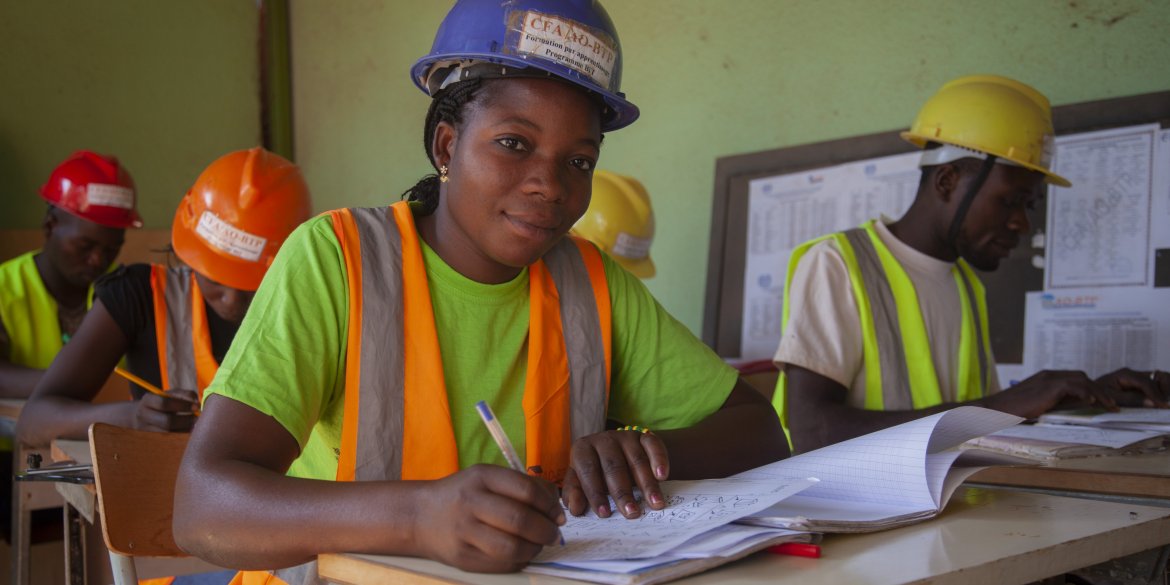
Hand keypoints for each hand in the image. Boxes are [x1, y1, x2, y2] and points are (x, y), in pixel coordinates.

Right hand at [133, 388, 199, 432]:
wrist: (141, 414)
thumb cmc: (161, 401)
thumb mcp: (169, 394)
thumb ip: (184, 395)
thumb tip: (197, 402)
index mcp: (148, 400)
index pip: (164, 403)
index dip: (182, 405)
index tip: (196, 406)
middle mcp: (144, 415)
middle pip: (166, 422)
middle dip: (185, 420)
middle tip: (198, 418)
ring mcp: (146, 429)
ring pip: (168, 432)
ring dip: (185, 429)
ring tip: (196, 424)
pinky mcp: (151, 438)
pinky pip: (169, 438)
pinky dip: (181, 434)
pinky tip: (189, 429)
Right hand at [414, 464, 563, 572]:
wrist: (420, 515)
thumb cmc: (462, 495)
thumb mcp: (487, 478)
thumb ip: (520, 486)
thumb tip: (555, 507)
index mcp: (482, 477)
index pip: (527, 490)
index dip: (550, 505)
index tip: (558, 514)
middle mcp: (471, 502)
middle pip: (521, 520)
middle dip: (546, 530)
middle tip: (554, 534)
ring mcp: (464, 532)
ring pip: (512, 547)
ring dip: (534, 549)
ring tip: (537, 545)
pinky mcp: (462, 557)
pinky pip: (501, 564)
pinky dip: (518, 561)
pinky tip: (520, 553)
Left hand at [562, 429, 668, 518]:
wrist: (620, 454)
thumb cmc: (596, 474)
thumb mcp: (581, 482)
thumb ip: (575, 494)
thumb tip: (574, 509)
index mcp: (582, 450)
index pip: (588, 472)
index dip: (595, 493)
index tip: (604, 514)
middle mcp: (603, 440)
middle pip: (613, 467)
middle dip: (623, 492)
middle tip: (631, 513)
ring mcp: (625, 436)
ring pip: (636, 460)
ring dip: (646, 484)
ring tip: (654, 504)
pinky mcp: (645, 436)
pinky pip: (653, 446)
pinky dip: (659, 460)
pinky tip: (662, 476)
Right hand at [982, 370, 1115, 418]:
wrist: (993, 409)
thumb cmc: (1010, 412)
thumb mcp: (1036, 406)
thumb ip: (1051, 404)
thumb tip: (1071, 412)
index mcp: (1046, 379)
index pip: (1075, 378)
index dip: (1091, 389)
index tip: (1102, 403)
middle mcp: (1049, 375)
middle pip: (1082, 376)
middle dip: (1099, 389)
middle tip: (1112, 405)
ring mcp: (1048, 379)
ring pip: (1082, 379)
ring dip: (1099, 393)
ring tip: (1110, 406)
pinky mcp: (1048, 386)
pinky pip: (1074, 385)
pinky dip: (1086, 393)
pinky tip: (1093, 403)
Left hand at [1096, 368, 1168, 407]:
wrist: (1088, 392)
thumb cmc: (1097, 395)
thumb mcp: (1111, 399)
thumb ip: (1132, 400)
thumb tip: (1152, 403)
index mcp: (1125, 374)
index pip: (1146, 382)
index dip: (1156, 394)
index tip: (1164, 406)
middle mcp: (1134, 373)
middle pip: (1158, 376)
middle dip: (1165, 390)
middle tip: (1166, 405)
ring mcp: (1138, 377)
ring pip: (1161, 378)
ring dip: (1166, 389)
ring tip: (1165, 403)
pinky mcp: (1141, 383)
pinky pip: (1158, 383)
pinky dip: (1163, 391)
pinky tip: (1162, 401)